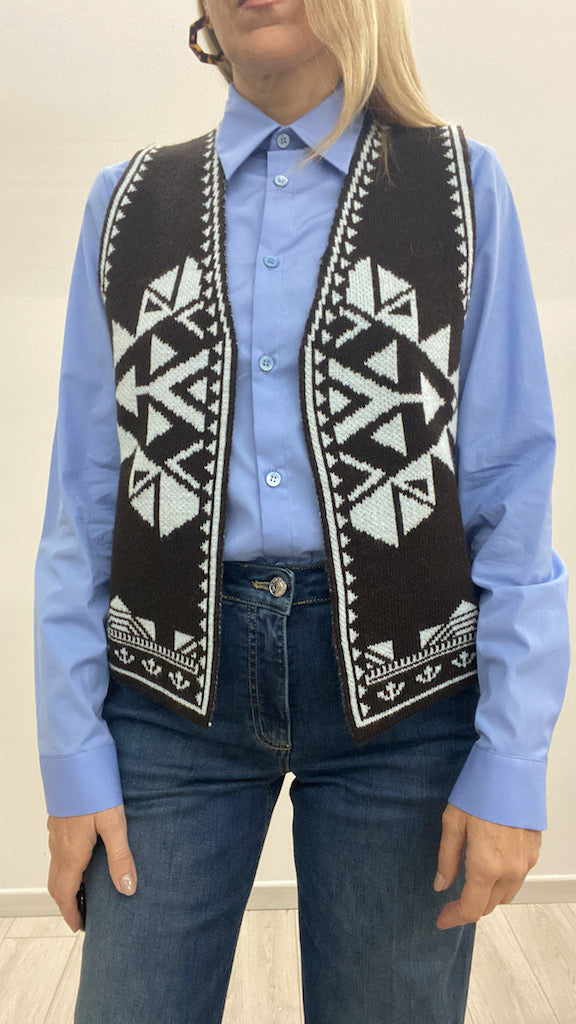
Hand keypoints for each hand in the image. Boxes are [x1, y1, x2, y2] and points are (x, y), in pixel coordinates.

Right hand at [47, 803, 136, 932]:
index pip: (65, 894)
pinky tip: (81, 857)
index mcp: (72, 853)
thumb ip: (121, 857)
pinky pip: (57, 851)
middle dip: (66, 902)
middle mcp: (59, 846)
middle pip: (56, 884)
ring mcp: (56, 832)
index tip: (79, 926)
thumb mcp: (114, 824)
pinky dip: (64, 865)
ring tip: (84, 889)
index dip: (71, 913)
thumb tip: (127, 889)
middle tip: (82, 913)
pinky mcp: (59, 820)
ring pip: (55, 867)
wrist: (76, 760)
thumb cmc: (95, 790)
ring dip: (65, 884)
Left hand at [433, 802, 541, 929]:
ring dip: (487, 896)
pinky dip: (502, 881)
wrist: (512, 768)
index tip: (441, 919)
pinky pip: (518, 878)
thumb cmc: (479, 791)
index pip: (472, 908)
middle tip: (450, 901)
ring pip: (506, 894)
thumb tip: (441, 886)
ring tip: (469, 883)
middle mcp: (510, 870)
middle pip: (489, 906)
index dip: (454, 918)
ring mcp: (526, 862)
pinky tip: (489, 867)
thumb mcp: (452, 822)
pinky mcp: (534, 851)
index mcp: (486, 866)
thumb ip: (447, 859)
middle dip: (469, 908)